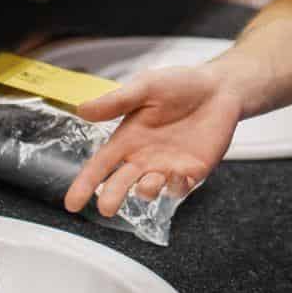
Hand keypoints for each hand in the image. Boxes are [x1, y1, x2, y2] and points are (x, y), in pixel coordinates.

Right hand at [63, 65, 244, 217]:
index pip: (100, 165)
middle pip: (121, 183)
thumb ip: (117, 101)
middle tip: (106, 208)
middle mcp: (144, 157)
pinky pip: (179, 188)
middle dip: (112, 197)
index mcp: (127, 138)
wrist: (220, 87)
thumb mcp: (146, 87)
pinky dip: (176, 187)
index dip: (85, 184)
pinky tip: (179, 174)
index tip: (71, 204)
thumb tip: (81, 109)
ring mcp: (167, 166)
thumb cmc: (180, 84)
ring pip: (149, 189)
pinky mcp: (192, 171)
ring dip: (146, 190)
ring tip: (149, 182)